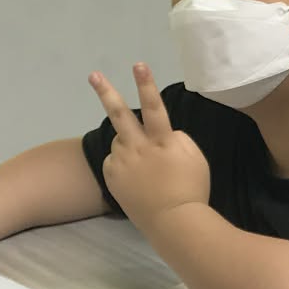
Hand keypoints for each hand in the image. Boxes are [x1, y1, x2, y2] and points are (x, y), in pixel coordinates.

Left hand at [91, 63, 210, 232]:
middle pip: (119, 114)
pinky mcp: (111, 177)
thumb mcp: (195, 157)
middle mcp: (138, 148)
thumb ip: (176, 139)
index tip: (138, 64)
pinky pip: (114, 161)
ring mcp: (122, 163)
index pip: (154, 107)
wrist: (174, 223)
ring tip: (144, 166)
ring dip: (129, 144)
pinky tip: (137, 179)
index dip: (146, 85)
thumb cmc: (191, 189)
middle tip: (93, 75)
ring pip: (120, 140)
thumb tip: (160, 133)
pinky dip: (123, 164)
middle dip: (106, 92)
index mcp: (162, 142)